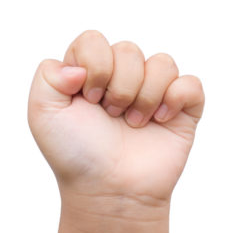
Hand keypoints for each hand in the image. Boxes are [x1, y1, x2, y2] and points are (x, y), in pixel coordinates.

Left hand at [28, 30, 203, 204]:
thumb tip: (79, 66)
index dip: (94, 66)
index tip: (87, 101)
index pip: (93, 40)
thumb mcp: (42, 114)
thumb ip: (47, 75)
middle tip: (111, 116)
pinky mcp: (182, 110)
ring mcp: (154, 93)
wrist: (107, 192)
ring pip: (163, 62)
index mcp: (89, 72)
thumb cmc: (74, 155)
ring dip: (145, 95)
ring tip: (134, 124)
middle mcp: (122, 78)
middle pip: (129, 49)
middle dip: (119, 86)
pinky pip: (191, 83)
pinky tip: (159, 121)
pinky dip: (176, 98)